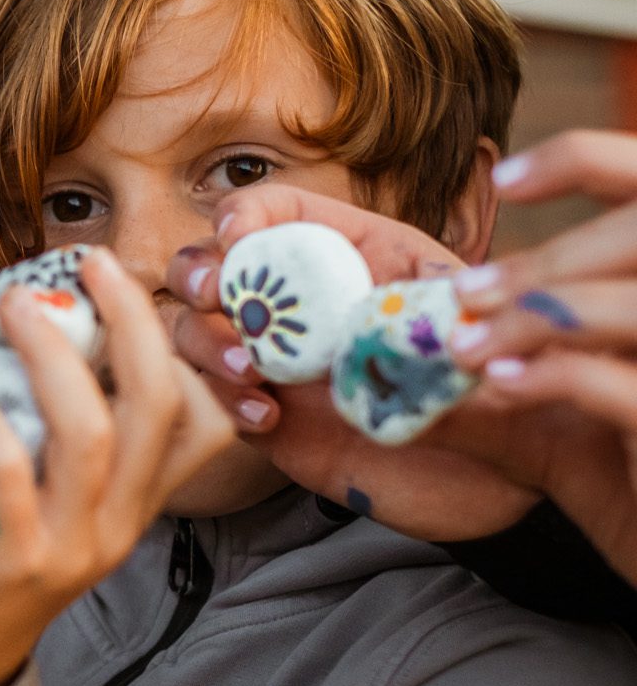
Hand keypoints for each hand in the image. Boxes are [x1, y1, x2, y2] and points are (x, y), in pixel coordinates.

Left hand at [0, 250, 231, 685]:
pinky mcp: (13, 561)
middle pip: (162, 405)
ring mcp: (72, 545)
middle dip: (132, 320)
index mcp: (127, 502)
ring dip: (51, 352)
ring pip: (92, 429)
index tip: (132, 286)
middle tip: (88, 263)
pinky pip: (7, 466)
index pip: (205, 420)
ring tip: (11, 304)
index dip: (187, 346)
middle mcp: (117, 523)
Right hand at [166, 184, 538, 538]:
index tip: (237, 240)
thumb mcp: (481, 332)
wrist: (493, 476)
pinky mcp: (262, 414)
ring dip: (204, 341)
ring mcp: (274, 357)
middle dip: (197, 272)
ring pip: (191, 328)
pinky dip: (221, 402)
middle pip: (208, 262)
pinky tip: (266, 418)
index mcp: (349, 254)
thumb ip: (447, 313)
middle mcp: (299, 301)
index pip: (275, 210)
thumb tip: (421, 310)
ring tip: (249, 371)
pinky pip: (208, 398)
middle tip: (215, 297)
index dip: (243, 213)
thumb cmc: (494, 388)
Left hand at [447, 131, 636, 578]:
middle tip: (465, 292)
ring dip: (538, 316)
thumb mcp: (545, 424)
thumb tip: (385, 353)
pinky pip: (628, 385)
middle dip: (546, 259)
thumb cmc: (620, 478)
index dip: (585, 158)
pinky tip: (501, 383)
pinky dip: (557, 374)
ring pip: (633, 304)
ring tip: (467, 347)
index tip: (503, 180)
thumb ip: (483, 383)